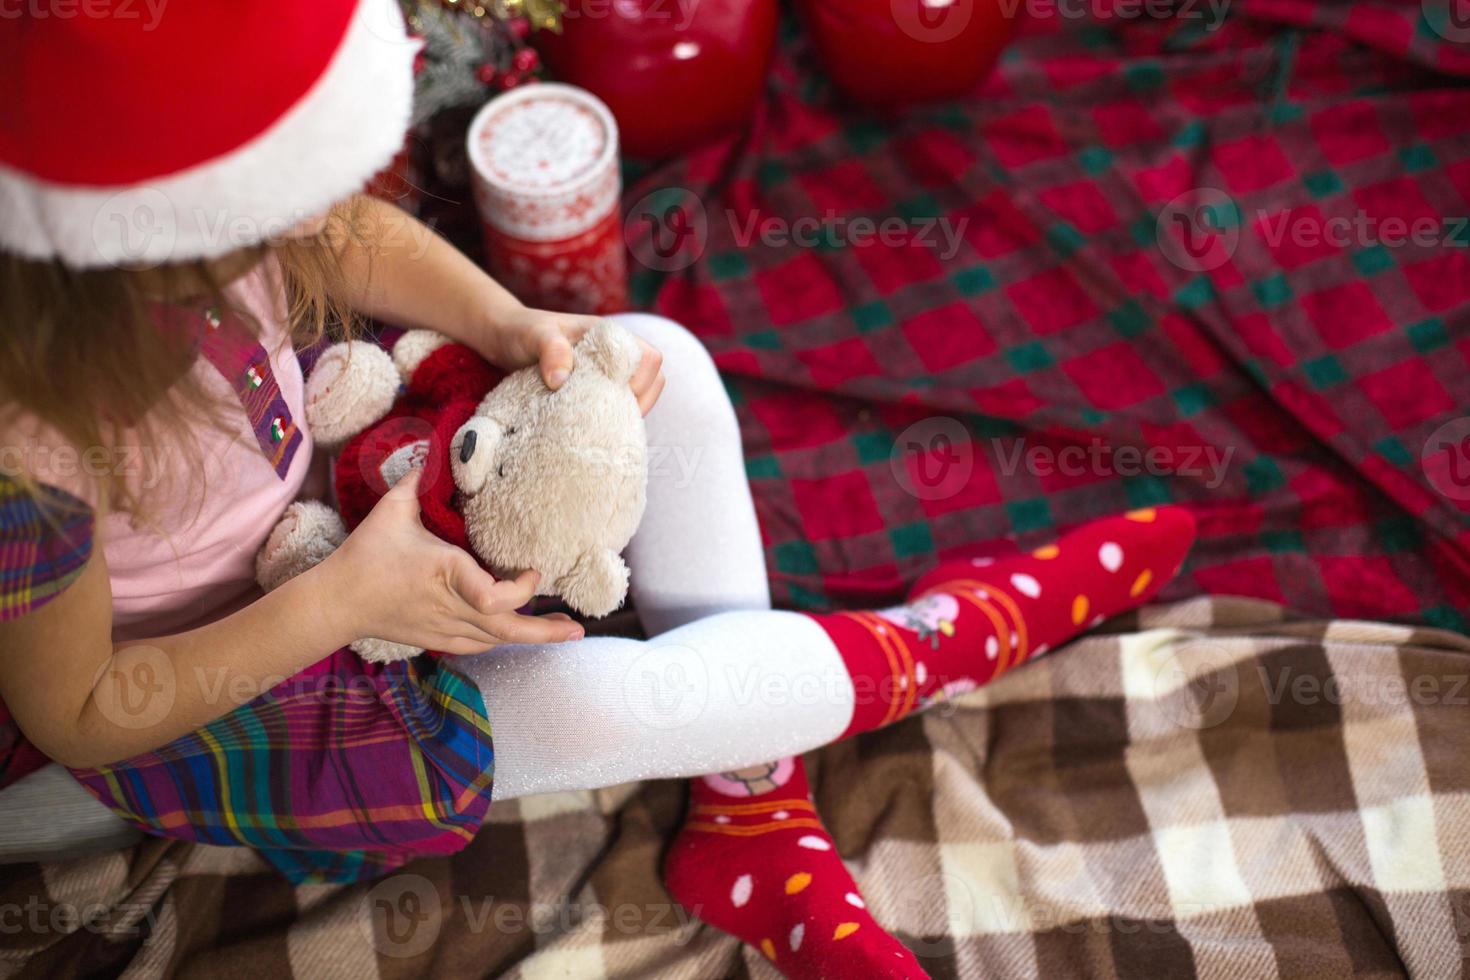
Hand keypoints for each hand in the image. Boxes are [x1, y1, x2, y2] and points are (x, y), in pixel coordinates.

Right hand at [316, 470, 584, 653]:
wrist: (337, 602)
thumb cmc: (365, 554)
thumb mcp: (392, 510)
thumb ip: (415, 480)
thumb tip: (433, 451)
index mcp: (445, 572)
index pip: (494, 597)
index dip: (521, 589)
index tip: (533, 571)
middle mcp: (450, 605)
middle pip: (506, 628)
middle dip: (545, 631)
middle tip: (577, 627)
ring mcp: (444, 626)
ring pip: (497, 640)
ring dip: (532, 635)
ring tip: (564, 629)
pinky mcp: (438, 638)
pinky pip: (479, 645)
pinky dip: (502, 638)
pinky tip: (519, 632)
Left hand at [479, 306, 664, 414]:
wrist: (501, 338)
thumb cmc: (520, 331)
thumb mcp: (533, 335)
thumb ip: (550, 349)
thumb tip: (561, 380)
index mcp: (607, 336)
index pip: (648, 358)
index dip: (641, 380)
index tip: (614, 395)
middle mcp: (613, 355)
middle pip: (653, 378)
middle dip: (641, 400)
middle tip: (613, 418)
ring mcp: (605, 373)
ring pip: (639, 394)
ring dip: (628, 411)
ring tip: (605, 427)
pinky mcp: (594, 389)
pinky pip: (618, 404)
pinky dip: (613, 417)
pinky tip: (594, 429)